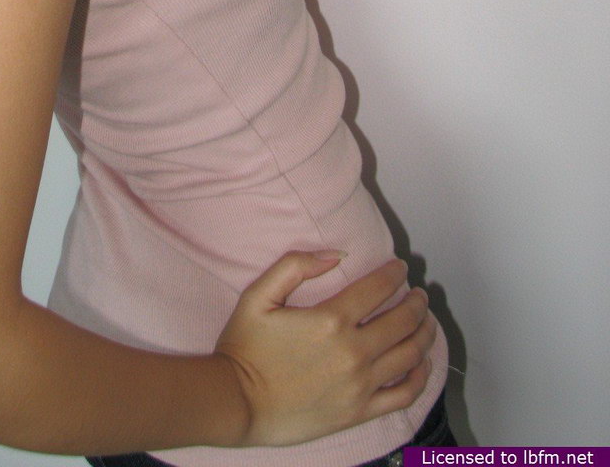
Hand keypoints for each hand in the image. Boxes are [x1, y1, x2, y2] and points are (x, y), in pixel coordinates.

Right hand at [214, 252, 435, 447]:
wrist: (238, 403)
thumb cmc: (245, 347)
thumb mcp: (258, 296)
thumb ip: (294, 266)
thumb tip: (335, 254)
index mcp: (331, 319)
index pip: (377, 289)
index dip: (394, 274)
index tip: (400, 267)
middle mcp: (354, 351)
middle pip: (402, 321)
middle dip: (416, 302)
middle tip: (420, 294)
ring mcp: (361, 384)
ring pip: (410, 355)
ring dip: (425, 333)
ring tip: (427, 322)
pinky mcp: (360, 411)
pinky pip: (404, 394)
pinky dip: (420, 377)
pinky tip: (422, 364)